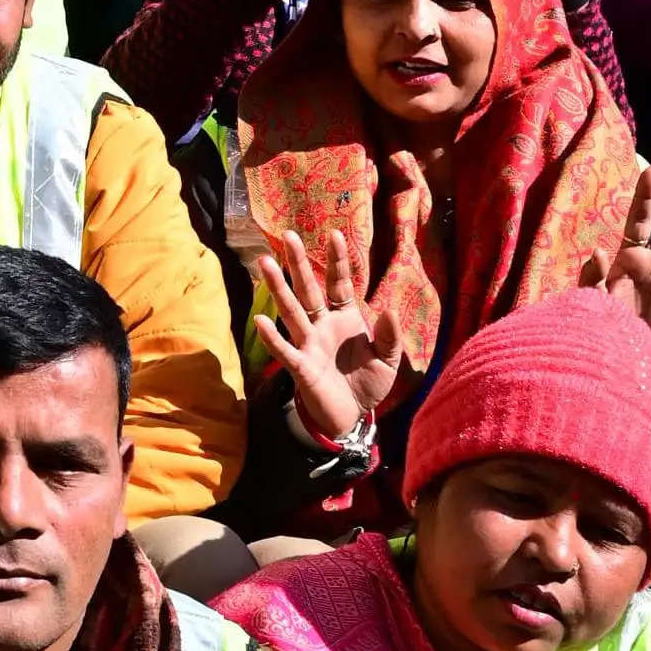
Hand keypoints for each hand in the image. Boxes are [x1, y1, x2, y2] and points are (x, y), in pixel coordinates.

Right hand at [249, 200, 420, 448]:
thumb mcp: (388, 360)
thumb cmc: (367, 383)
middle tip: (288, 235)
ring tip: (264, 263)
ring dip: (278, 288)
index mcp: (345, 318)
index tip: (334, 233)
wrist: (352, 416)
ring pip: (291, 311)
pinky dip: (272, 337)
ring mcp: (309, 344)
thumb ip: (389, 336)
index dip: (337, 261)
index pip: (339, 284)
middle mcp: (322, 325)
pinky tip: (260, 320)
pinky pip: (285, 350)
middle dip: (298, 263)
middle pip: (308, 289)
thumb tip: (389, 309)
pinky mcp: (302, 368)